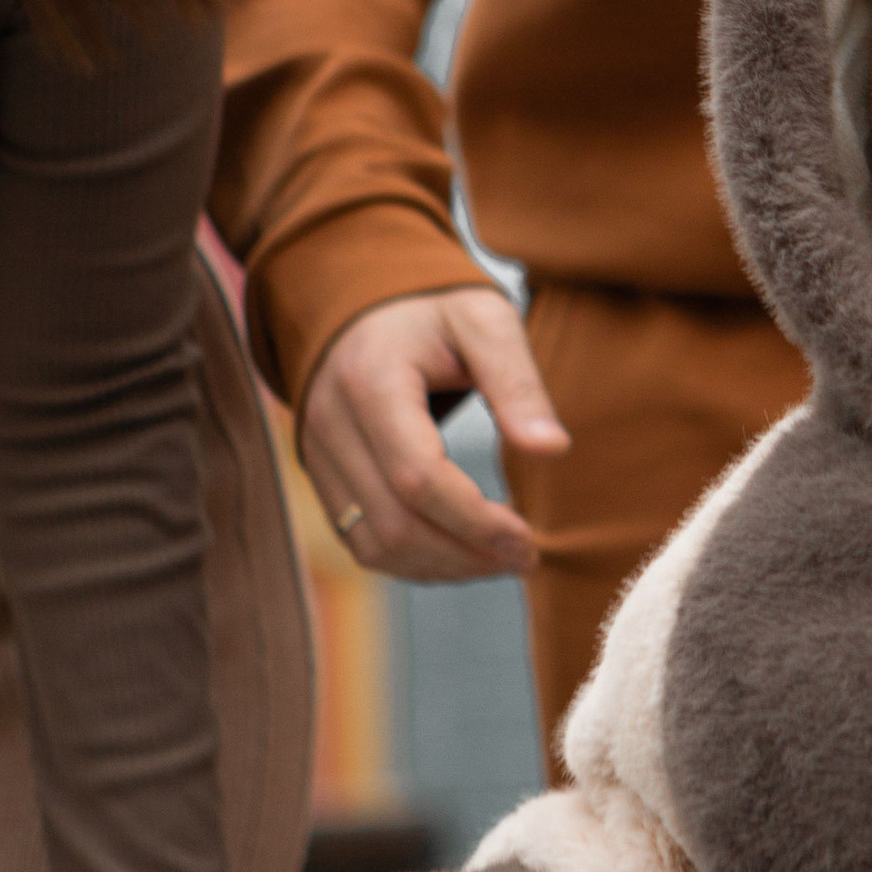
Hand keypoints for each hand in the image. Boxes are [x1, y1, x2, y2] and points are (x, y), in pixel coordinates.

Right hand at [300, 287, 568, 581]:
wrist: (365, 305)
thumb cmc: (434, 310)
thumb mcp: (484, 321)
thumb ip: (517, 383)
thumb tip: (552, 450)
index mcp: (371, 380)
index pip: (418, 475)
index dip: (476, 520)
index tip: (528, 538)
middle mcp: (331, 423)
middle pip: (395, 522)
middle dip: (466, 553)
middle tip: (526, 557)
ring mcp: (318, 455)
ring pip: (375, 543)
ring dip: (443, 566)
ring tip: (500, 559)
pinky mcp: (321, 476)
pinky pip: (361, 540)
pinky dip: (414, 562)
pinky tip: (462, 552)